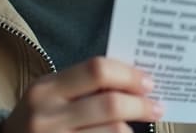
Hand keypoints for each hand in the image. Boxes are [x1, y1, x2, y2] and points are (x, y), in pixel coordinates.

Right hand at [2, 56, 162, 132]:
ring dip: (132, 129)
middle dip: (141, 105)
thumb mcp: (50, 95)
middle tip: (157, 106)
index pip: (96, 70)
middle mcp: (47, 117)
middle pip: (110, 104)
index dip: (128, 74)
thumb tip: (134, 80)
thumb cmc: (38, 118)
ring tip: (135, 126)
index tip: (148, 81)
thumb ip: (83, 85)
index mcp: (46, 89)